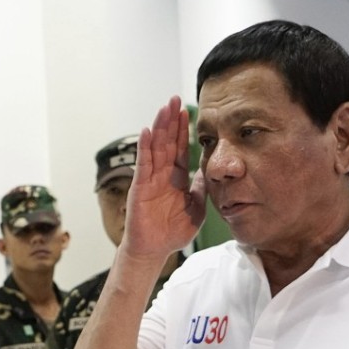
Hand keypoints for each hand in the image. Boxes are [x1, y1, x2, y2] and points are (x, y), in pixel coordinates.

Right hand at [122, 96, 205, 262]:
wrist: (155, 250)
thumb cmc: (173, 231)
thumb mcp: (196, 207)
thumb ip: (200, 188)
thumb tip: (208, 170)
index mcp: (177, 177)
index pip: (181, 148)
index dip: (184, 130)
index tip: (188, 111)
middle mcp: (163, 174)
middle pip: (168, 141)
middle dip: (171, 120)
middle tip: (175, 98)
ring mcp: (150, 179)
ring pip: (155, 147)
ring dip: (159, 127)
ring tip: (163, 108)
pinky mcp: (140, 187)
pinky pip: (143, 164)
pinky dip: (144, 148)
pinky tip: (146, 132)